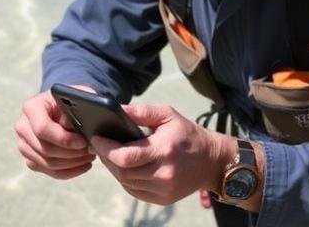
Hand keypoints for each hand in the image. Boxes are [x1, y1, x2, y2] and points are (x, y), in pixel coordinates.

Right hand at [15, 88, 96, 179]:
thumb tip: (72, 126)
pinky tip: (83, 164)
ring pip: (47, 163)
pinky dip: (69, 171)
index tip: (83, 142)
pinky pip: (49, 172)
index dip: (64, 139)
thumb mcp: (77, 97)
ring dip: (72, 164)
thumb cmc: (72, 101)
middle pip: (45, 149)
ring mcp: (24, 144)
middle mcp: (22, 126)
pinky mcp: (30, 158)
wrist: (63, 107)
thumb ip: (76, 107)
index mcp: (31, 107)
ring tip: (89, 156)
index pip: (42, 128)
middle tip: (91, 151)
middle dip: (71, 154)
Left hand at [90, 103, 230, 205]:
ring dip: (114, 169)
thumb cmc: (187, 134)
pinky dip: (125, 180)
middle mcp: (163, 174)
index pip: (125, 156)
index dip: (106, 148)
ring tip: (110, 155)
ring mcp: (163, 190)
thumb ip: (141, 111)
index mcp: (163, 150)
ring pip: (126, 182)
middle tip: (99, 145)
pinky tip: (125, 167)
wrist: (212, 161)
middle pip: (122, 171)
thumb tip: (116, 109)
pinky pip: (135, 191)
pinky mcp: (163, 199)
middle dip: (106, 158)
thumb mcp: (168, 115)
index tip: (96, 138)